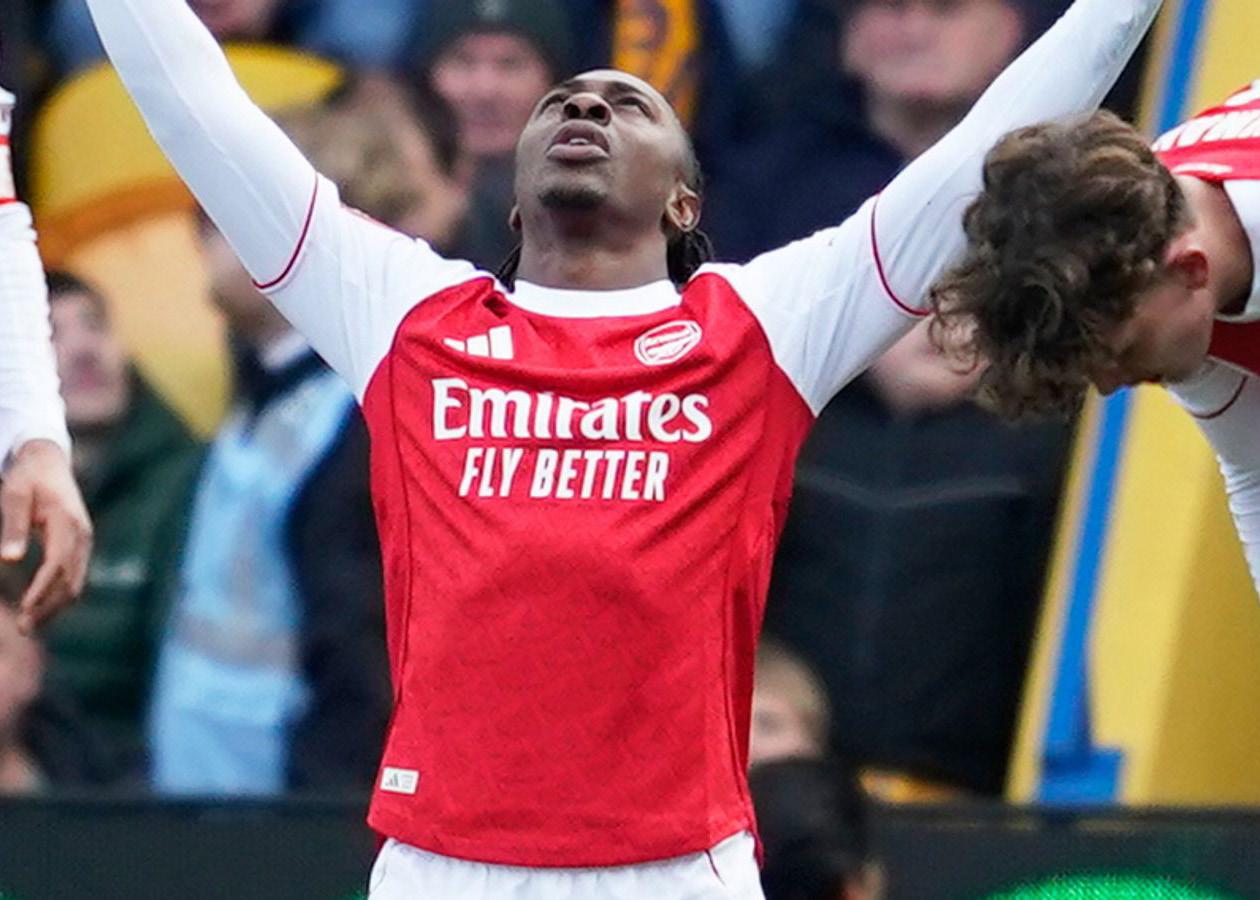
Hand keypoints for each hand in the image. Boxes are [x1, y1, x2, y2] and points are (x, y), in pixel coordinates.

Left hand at [1, 439, 92, 633]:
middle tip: (23, 629)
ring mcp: (85, 541)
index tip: (25, 611)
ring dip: (55, 606)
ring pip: (76, 582)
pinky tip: (41, 608)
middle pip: (71, 580)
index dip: (42, 590)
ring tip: (29, 625)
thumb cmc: (27, 478)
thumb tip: (8, 559)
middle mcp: (82, 534)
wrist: (48, 461)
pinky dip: (59, 596)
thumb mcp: (14, 494)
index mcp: (67, 521)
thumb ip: (12, 525)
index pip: (57, 563)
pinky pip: (74, 577)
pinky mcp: (80, 545)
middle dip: (49, 607)